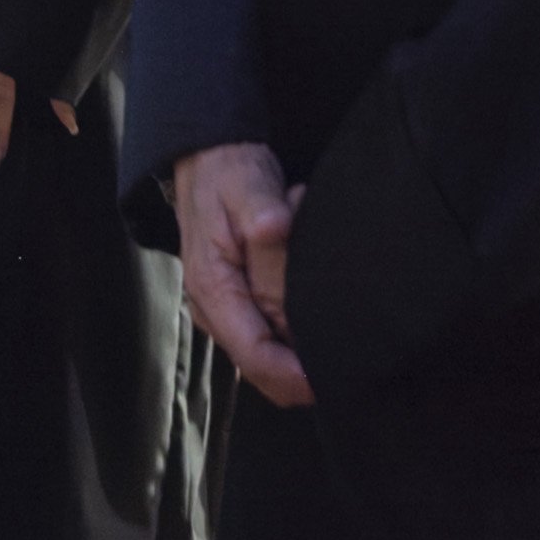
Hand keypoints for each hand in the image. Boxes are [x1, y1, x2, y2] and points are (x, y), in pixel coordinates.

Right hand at [175, 143, 312, 407]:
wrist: (207, 161)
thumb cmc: (228, 173)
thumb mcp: (246, 184)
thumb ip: (262, 210)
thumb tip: (274, 229)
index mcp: (212, 289)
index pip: (254, 354)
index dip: (292, 375)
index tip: (329, 379)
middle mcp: (214, 310)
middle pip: (265, 365)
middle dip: (304, 353)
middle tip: (333, 301)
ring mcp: (225, 311)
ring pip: (271, 353)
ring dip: (303, 332)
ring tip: (314, 273)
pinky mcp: (238, 305)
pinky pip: (274, 333)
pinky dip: (298, 318)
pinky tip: (307, 282)